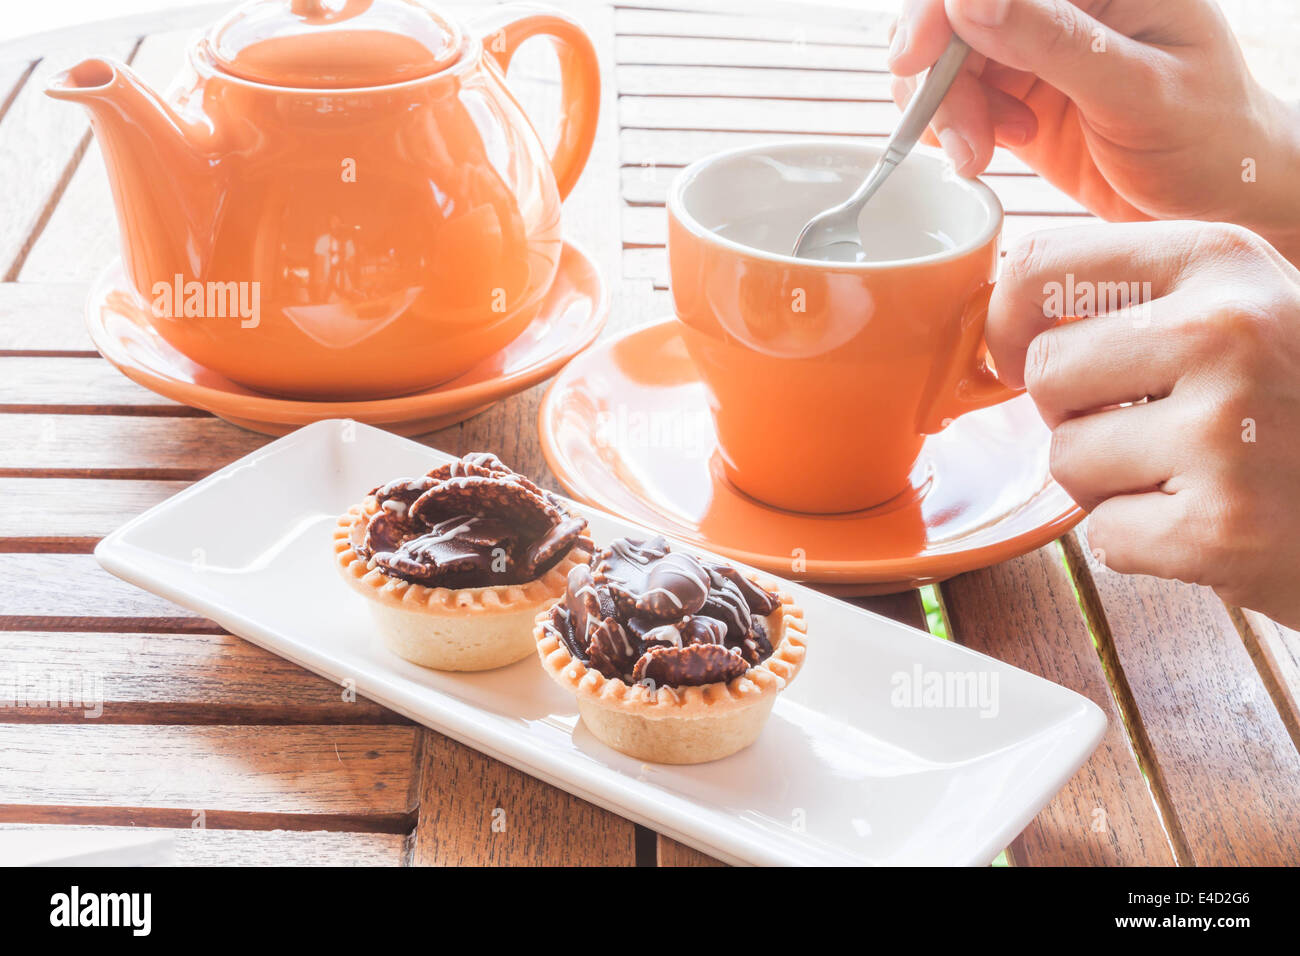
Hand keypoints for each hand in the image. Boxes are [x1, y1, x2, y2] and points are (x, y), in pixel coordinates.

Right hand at [888, 0, 1299, 262]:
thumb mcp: (1138, 91)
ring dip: (945, 110)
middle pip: (953, 14)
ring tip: (983, 155)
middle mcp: (1065, 1)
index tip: (913, 58)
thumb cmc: (1206, 140)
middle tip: (964, 144)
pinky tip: (995, 149)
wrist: (1217, 196)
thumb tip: (968, 0)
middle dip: (938, 77)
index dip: (937, 10)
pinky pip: (953, 93)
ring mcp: (1035, 41)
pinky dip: (955, 126)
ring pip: (943, 55)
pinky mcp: (1017, 86)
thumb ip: (1054, 42)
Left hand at [987, 221, 1299, 627]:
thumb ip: (1140, 300)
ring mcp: (1226, 430)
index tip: (1024, 355)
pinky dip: (1145, 546)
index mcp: (1223, 260)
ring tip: (1196, 477)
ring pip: (1066, 459)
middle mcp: (1226, 331)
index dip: (1010, 324)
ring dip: (1112, 485)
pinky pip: (1104, 536)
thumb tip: (1003, 315)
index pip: (1040, 265)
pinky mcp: (1222, 526)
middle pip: (1044, 373)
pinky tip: (1216, 526)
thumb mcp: (1249, 311)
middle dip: (1076, 415)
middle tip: (1152, 431)